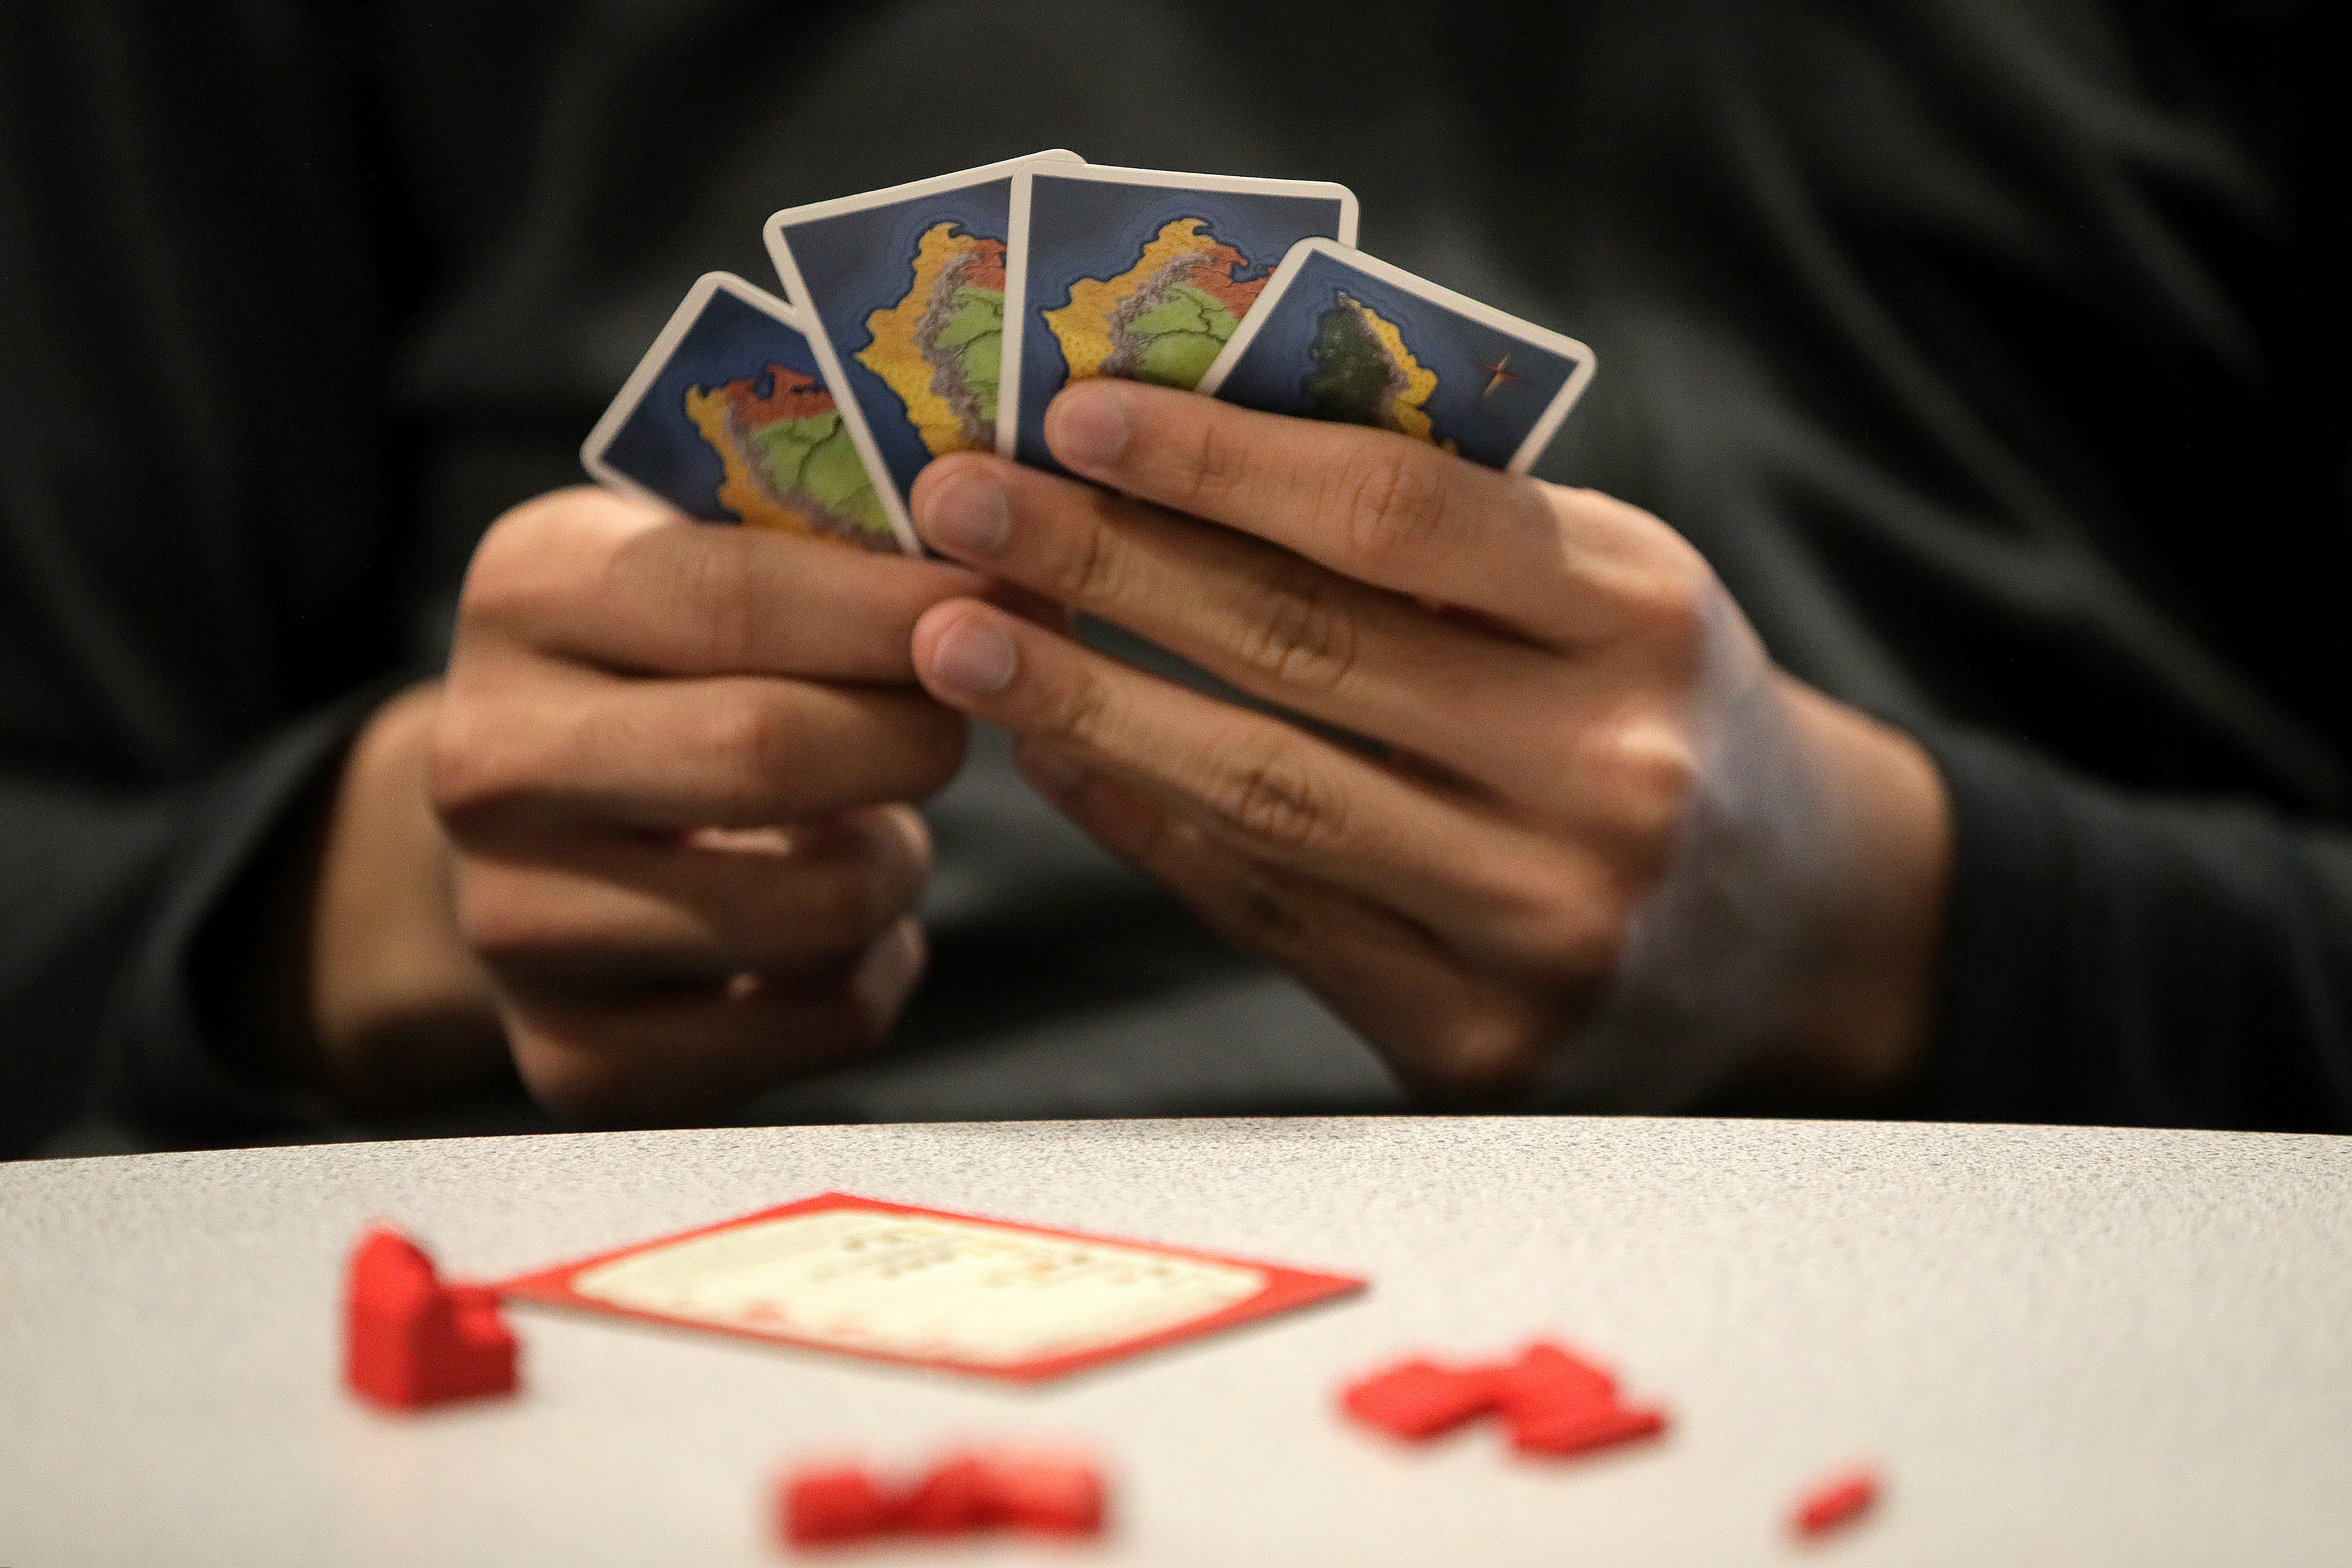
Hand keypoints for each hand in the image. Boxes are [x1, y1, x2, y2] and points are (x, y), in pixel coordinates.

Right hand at [366, 486, 986, 1124]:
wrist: (530, 824)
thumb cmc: (665, 662)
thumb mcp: (706, 553)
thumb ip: (830, 540)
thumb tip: (1018, 548)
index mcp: (524, 597)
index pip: (735, 597)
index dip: (897, 606)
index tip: (1006, 599)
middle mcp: (489, 766)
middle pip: (765, 754)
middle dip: (911, 736)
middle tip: (956, 720)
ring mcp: (519, 926)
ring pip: (815, 908)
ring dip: (897, 861)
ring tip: (876, 819)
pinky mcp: (584, 1058)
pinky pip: (822, 1022)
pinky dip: (876, 967)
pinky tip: (836, 918)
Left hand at [903, 381, 1949, 1105]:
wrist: (1804, 932)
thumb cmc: (1662, 709)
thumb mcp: (1607, 583)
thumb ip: (1445, 523)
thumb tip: (1185, 457)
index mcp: (1640, 620)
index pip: (1398, 515)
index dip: (1221, 462)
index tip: (1075, 413)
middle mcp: (1601, 775)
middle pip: (1305, 650)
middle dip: (1106, 567)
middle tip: (957, 507)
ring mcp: (1540, 923)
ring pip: (1268, 797)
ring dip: (1091, 706)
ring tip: (958, 636)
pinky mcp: (1477, 1038)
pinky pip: (1273, 914)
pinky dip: (1149, 828)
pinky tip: (1058, 757)